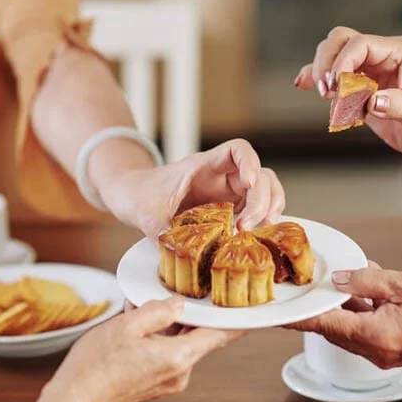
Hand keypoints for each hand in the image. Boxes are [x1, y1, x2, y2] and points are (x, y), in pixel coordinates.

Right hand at [50, 296, 243, 401]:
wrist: (75, 399)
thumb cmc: (97, 364)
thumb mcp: (128, 324)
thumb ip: (159, 311)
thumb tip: (178, 304)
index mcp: (179, 357)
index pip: (220, 335)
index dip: (237, 321)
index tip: (253, 310)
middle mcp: (180, 373)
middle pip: (198, 337)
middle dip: (188, 314)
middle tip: (181, 292)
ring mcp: (169, 381)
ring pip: (179, 343)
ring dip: (167, 325)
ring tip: (142, 309)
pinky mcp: (156, 385)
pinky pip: (166, 354)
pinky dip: (158, 338)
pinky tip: (137, 326)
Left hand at [101, 139, 284, 238]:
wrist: (132, 197)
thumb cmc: (139, 195)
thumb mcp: (146, 215)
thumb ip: (162, 232)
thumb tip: (178, 252)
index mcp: (203, 166)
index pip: (238, 150)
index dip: (250, 163)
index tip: (250, 183)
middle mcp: (222, 177)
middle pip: (260, 176)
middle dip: (262, 200)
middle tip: (246, 227)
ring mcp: (228, 194)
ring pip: (265, 192)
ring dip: (268, 210)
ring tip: (258, 233)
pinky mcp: (229, 212)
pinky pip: (255, 212)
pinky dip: (261, 223)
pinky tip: (253, 238)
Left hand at [286, 265, 401, 367]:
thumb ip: (365, 282)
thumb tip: (338, 280)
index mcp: (372, 336)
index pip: (322, 324)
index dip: (297, 316)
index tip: (276, 312)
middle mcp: (373, 351)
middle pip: (333, 328)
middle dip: (319, 307)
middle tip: (304, 289)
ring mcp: (383, 354)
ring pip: (349, 329)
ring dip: (342, 308)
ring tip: (340, 282)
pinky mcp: (394, 351)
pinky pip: (366, 331)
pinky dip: (360, 313)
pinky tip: (365, 291)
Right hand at [294, 27, 401, 206]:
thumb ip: (396, 105)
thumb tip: (373, 102)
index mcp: (399, 52)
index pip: (360, 44)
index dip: (342, 61)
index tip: (335, 86)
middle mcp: (382, 55)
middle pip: (341, 41)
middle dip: (327, 62)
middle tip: (325, 90)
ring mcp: (369, 70)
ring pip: (334, 55)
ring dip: (322, 72)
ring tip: (325, 95)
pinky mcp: (360, 86)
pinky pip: (333, 76)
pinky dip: (316, 79)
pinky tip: (301, 83)